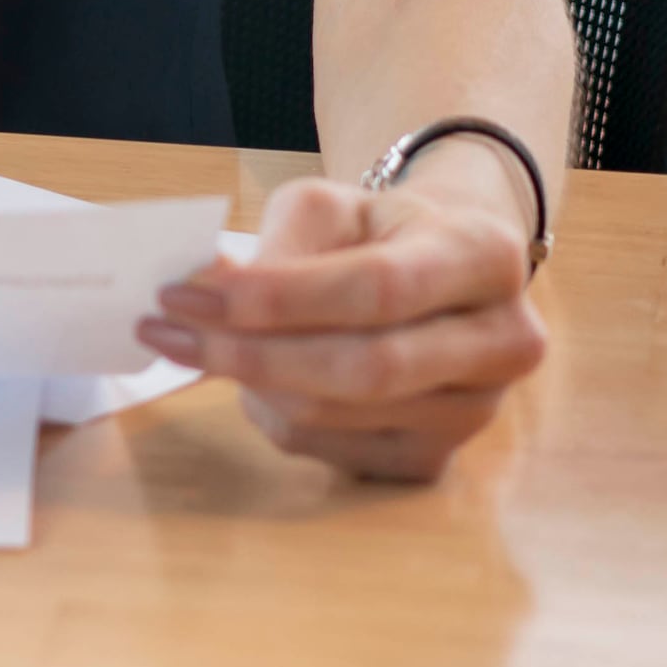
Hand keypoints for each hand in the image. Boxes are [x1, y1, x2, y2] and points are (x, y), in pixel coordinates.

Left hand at [140, 174, 545, 483]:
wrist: (437, 274)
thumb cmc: (377, 233)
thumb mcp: (331, 208)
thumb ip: (277, 245)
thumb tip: (203, 291)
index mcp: (483, 257)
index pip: (377, 290)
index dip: (276, 299)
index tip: (184, 295)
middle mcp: (502, 342)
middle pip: (364, 368)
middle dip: (248, 354)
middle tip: (164, 332)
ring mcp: (477, 412)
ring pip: (337, 415)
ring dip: (250, 383)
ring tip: (210, 347)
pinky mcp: (436, 459)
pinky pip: (331, 450)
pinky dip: (273, 416)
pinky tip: (260, 382)